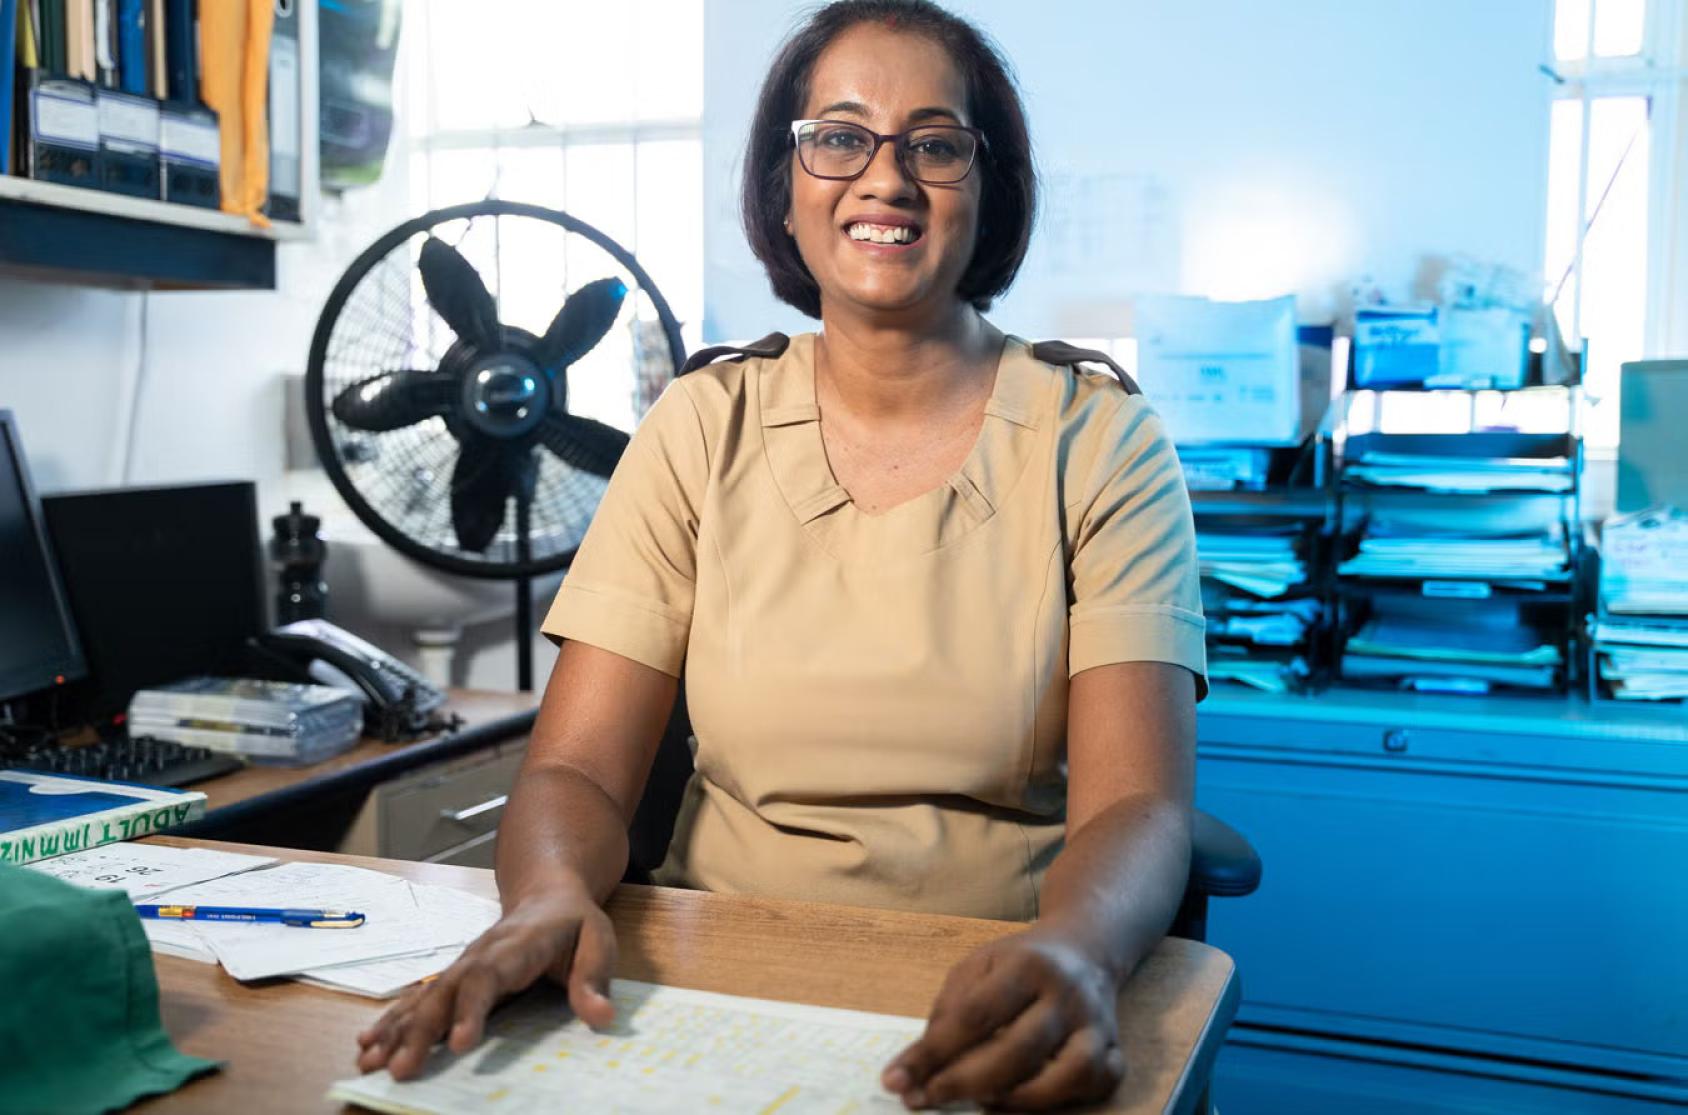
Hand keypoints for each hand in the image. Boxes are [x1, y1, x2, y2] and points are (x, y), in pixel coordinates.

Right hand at [354, 886, 616, 1078]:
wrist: (547, 893)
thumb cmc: (575, 923)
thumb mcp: (598, 940)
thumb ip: (595, 978)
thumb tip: (602, 1017)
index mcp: (515, 946)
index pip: (488, 976)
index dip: (470, 1009)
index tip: (458, 1043)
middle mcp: (479, 955)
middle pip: (445, 991)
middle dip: (420, 1030)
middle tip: (401, 1068)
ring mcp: (462, 965)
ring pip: (424, 997)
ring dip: (397, 1030)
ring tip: (370, 1062)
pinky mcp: (454, 978)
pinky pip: (418, 1000)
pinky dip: (392, 1022)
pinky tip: (368, 1046)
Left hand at [881, 928, 1124, 1109]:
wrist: (1084, 946)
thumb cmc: (1020, 961)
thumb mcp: (977, 966)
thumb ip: (947, 1012)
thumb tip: (915, 1068)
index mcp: (1027, 964)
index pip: (974, 1015)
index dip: (932, 1053)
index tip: (898, 1080)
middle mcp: (1067, 993)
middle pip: (1018, 1049)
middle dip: (966, 1082)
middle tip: (929, 1099)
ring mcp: (1097, 1024)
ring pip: (1067, 1073)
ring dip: (1018, 1099)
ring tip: (983, 1102)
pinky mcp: (1115, 1048)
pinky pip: (1098, 1084)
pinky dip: (1063, 1100)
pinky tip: (1028, 1098)